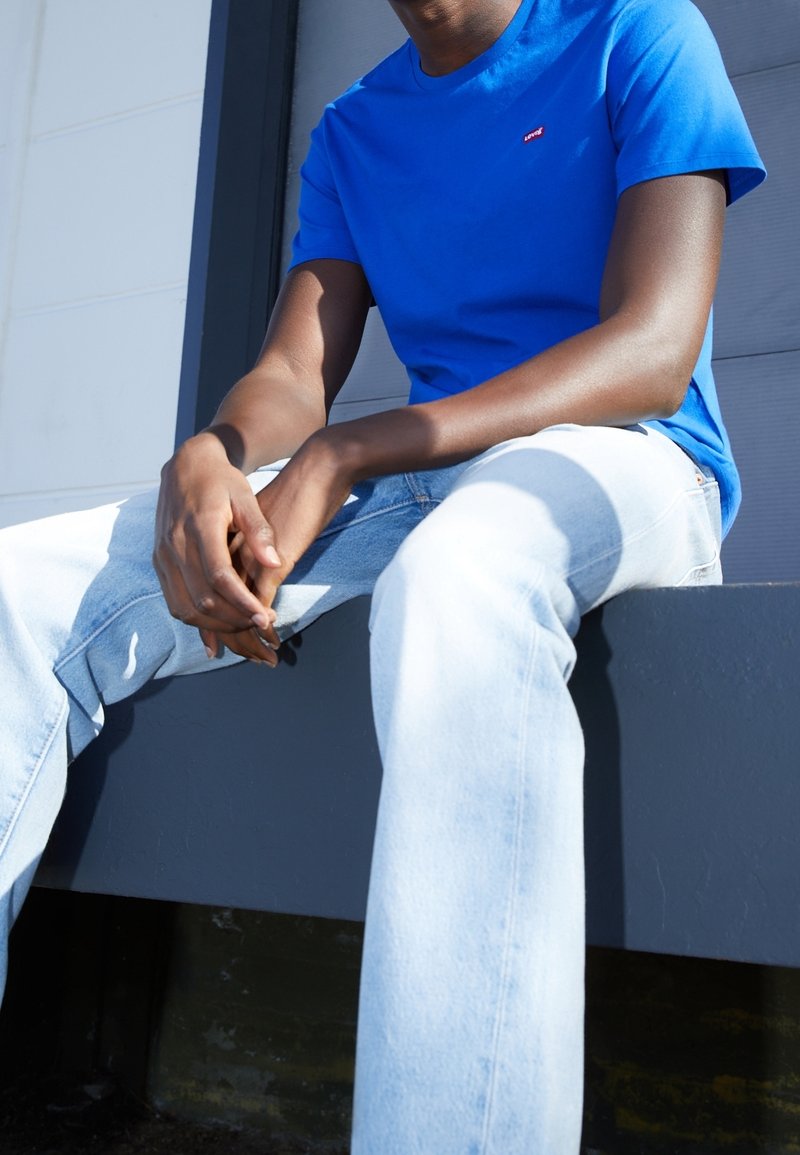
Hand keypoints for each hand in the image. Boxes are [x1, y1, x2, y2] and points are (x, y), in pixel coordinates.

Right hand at [153, 431, 282, 661]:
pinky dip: (194, 620)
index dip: (243, 602)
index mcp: (200, 526)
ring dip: (215, 625)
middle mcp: (175, 544)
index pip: (219, 577)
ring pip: (184, 607)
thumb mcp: (246, 497)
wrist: (187, 466)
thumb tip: (275, 563)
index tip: (266, 618)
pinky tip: (217, 627)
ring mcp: (163, 555)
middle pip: (202, 599)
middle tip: (261, 625)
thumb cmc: (222, 482)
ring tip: (243, 626)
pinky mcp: (158, 562)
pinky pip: (173, 601)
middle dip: (234, 619)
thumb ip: (260, 530)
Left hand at [213, 428, 357, 658]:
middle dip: (236, 641)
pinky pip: (257, 605)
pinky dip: (263, 625)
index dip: (218, 626)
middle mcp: (229, 554)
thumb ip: (254, 551)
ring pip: (235, 613)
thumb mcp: (265, 526)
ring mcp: (247, 559)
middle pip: (218, 611)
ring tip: (265, 659)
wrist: (316, 471)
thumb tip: (251, 578)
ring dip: (248, 640)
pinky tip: (272, 638)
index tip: (232, 647)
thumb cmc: (294, 497)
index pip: (209, 594)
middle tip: (257, 660)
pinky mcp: (270, 562)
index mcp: (223, 544)